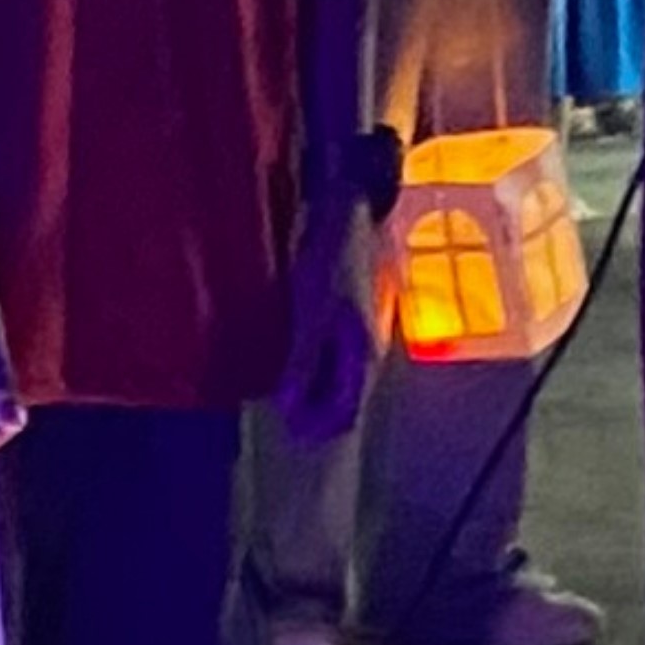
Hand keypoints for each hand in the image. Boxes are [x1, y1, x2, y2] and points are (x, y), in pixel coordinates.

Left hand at [275, 222, 380, 445]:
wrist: (348, 215)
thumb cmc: (331, 260)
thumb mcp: (311, 312)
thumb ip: (302, 361)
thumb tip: (288, 405)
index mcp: (361, 356)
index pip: (345, 413)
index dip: (317, 427)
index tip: (290, 430)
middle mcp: (364, 352)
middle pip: (343, 400)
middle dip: (313, 411)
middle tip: (280, 411)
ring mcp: (357, 337)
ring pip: (336, 380)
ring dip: (310, 389)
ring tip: (280, 388)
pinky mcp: (346, 322)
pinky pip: (329, 358)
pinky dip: (310, 366)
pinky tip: (287, 357)